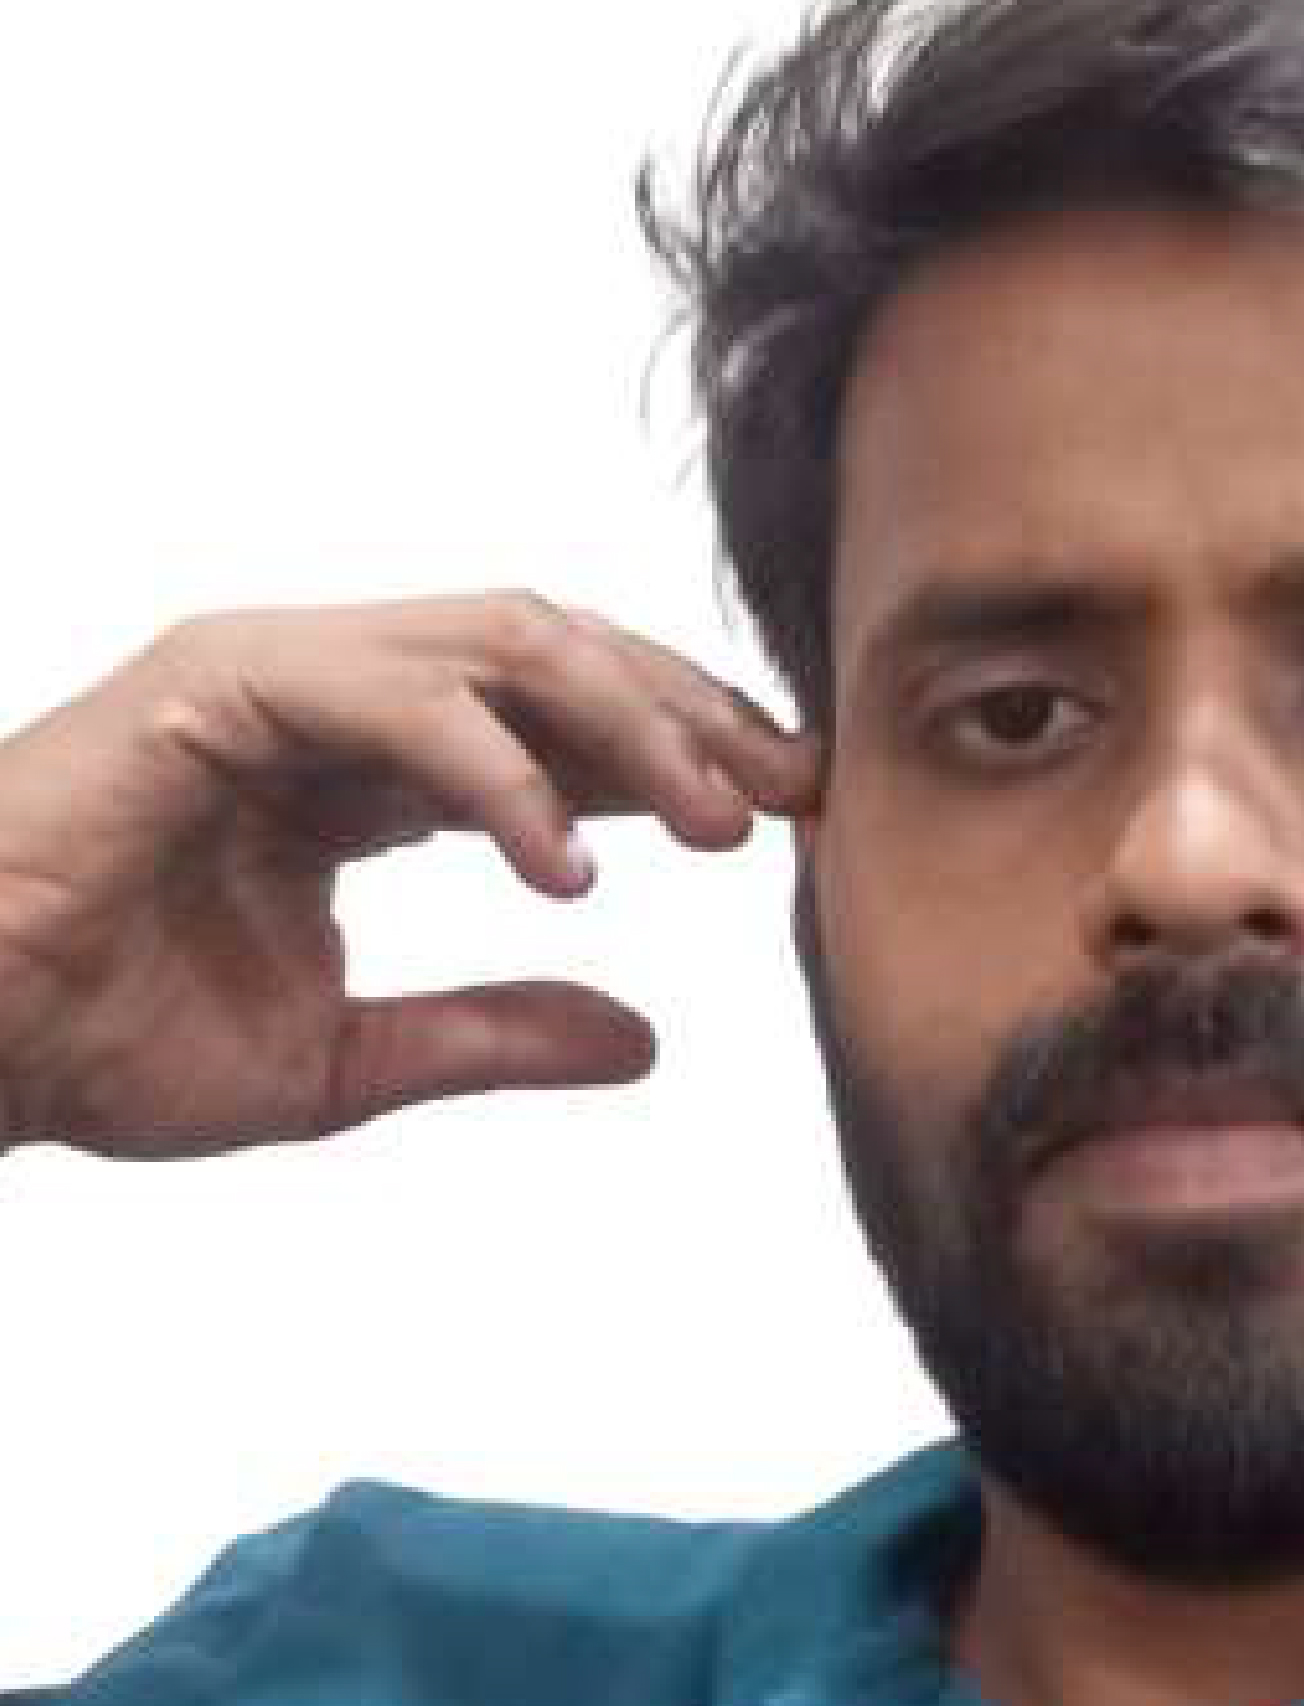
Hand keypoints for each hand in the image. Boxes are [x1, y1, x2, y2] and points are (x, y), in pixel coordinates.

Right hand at [0, 592, 821, 1157]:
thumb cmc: (110, 1043)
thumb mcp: (352, 1059)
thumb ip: (496, 1035)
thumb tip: (644, 1040)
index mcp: (371, 765)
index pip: (564, 722)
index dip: (682, 755)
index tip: (790, 813)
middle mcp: (337, 694)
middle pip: (562, 655)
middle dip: (690, 717)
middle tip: (791, 796)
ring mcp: (278, 673)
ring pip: (505, 645)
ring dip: (629, 725)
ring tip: (717, 824)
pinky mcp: (218, 683)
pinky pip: (400, 698)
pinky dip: (500, 773)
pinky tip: (565, 866)